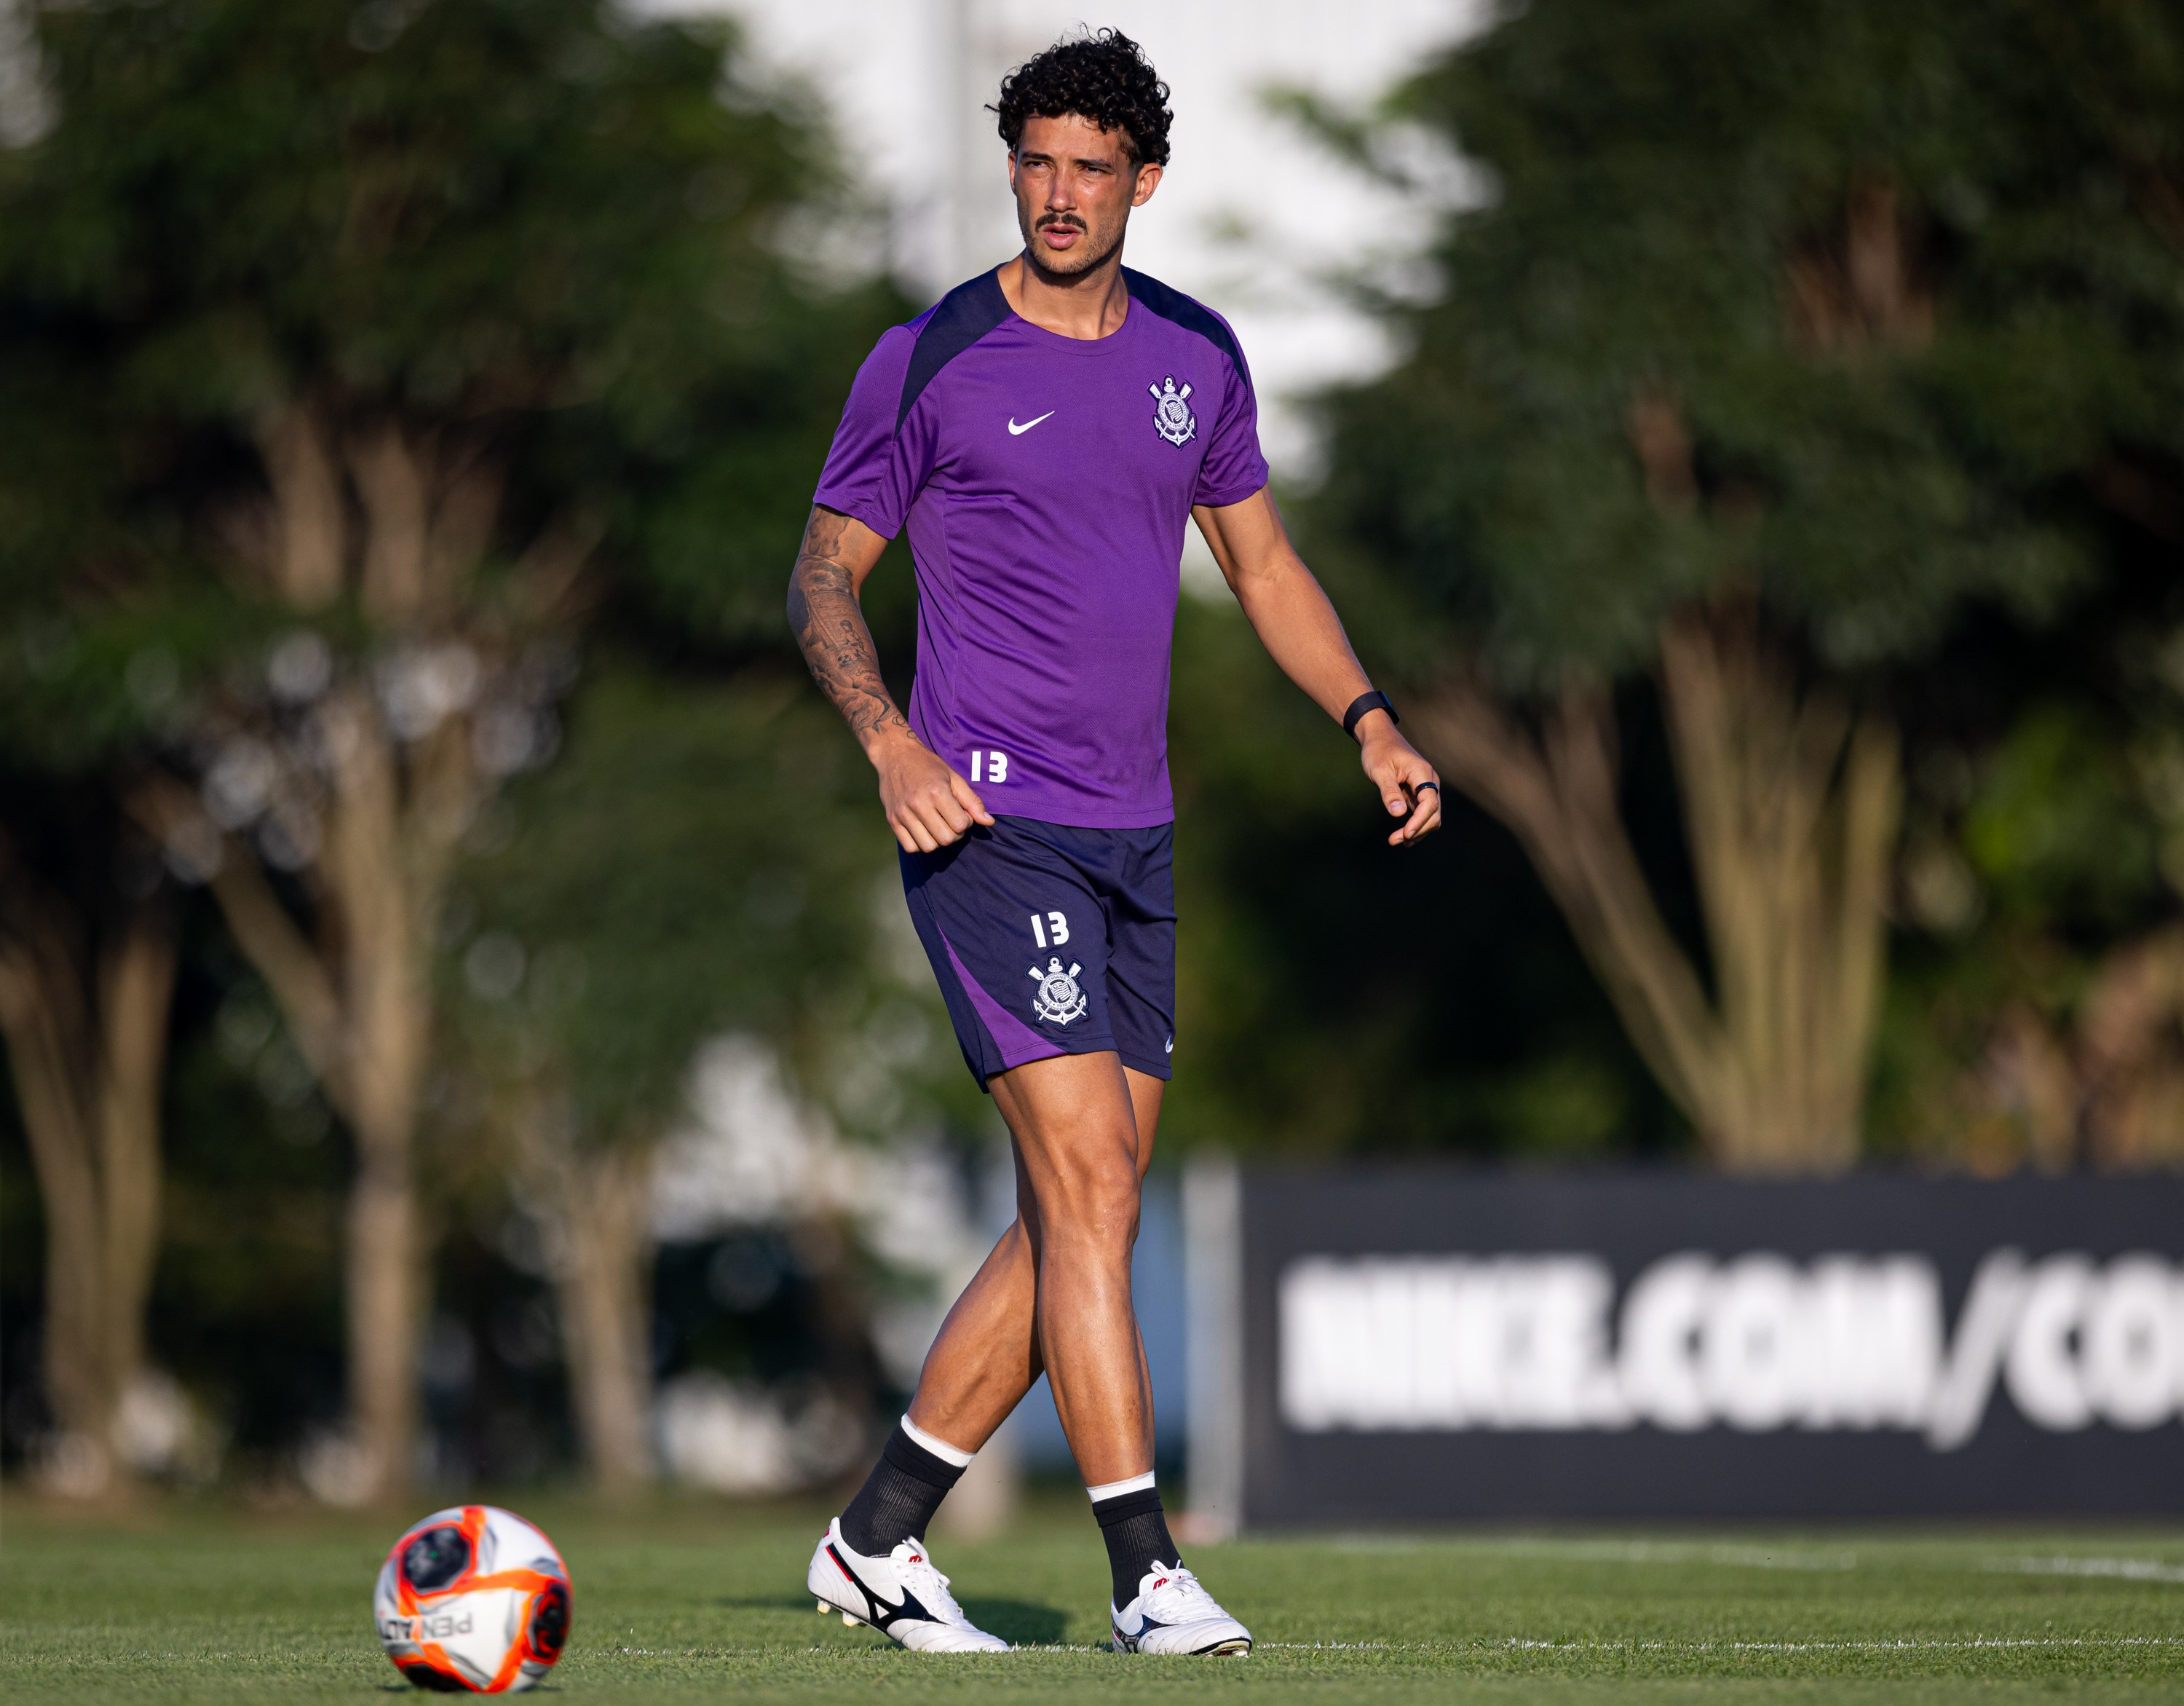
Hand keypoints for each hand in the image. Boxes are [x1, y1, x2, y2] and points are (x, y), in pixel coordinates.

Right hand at [871, 727, 993, 852]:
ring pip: (928, 847)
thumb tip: (989, 822)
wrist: (895, 755)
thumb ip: (972, 801)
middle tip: (951, 821)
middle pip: (946, 839)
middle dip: (955, 834)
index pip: (960, 825)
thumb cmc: (928, 765)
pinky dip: (920, 844)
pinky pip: (910, 847)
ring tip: (937, 826)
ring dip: (938, 841)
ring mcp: (903, 814)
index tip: (961, 812)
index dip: (966, 822)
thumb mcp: (954, 777)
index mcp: (937, 792)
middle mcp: (918, 804)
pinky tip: (924, 831)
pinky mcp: (892, 820)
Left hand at [1358, 719, 1442, 847]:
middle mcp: (1429, 781)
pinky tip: (1404, 837)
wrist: (1380, 738)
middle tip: (1394, 840)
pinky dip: (1415, 825)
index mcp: (1422, 773)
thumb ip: (1389, 791)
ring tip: (1395, 841)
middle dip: (1417, 829)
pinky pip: (1422, 813)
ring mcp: (1426, 788)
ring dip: (1417, 830)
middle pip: (1434, 813)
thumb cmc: (1378, 751)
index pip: (1429, 802)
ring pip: (1430, 816)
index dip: (1420, 821)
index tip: (1406, 834)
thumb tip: (1398, 814)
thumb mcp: (1379, 770)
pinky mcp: (1418, 794)